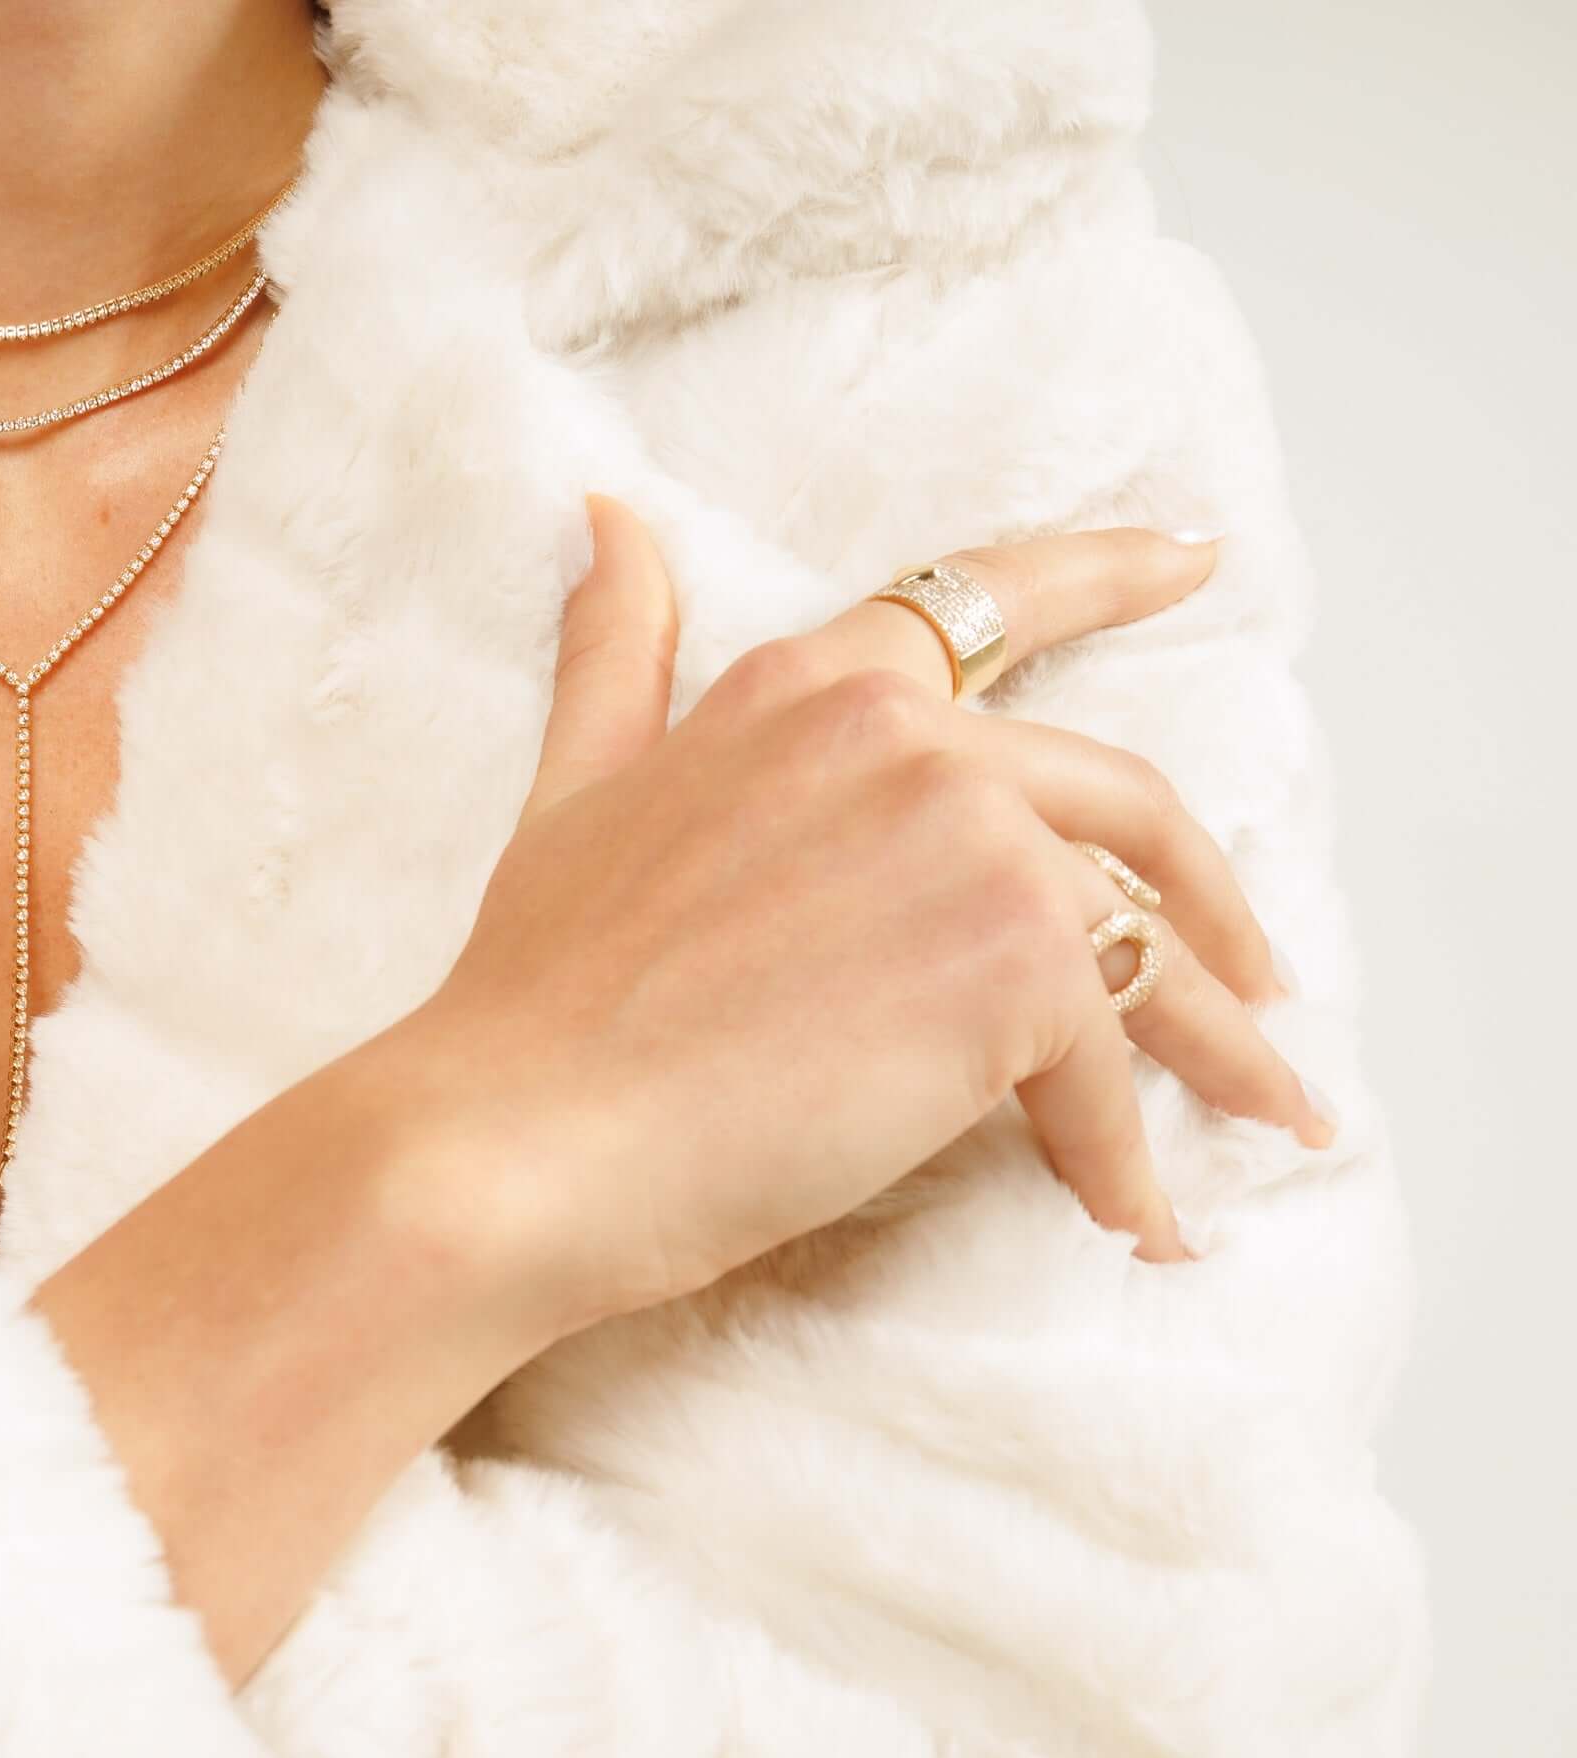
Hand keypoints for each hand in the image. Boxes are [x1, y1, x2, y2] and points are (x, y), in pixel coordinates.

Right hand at [405, 500, 1326, 1333]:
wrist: (516, 1138)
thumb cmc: (531, 998)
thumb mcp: (576, 793)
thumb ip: (619, 658)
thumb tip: (608, 522)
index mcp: (808, 690)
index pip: (984, 601)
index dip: (1107, 575)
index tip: (1192, 562)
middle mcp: (907, 736)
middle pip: (1119, 800)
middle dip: (1207, 895)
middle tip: (1252, 971)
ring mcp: (974, 840)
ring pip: (1144, 945)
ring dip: (1215, 1042)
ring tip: (1257, 1113)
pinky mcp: (1016, 964)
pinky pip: (1110, 1071)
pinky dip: (1127, 1157)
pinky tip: (1133, 1220)